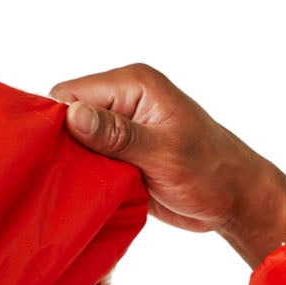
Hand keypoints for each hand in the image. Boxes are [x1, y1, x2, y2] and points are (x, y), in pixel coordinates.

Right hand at [49, 64, 285, 268]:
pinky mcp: (121, 157)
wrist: (234, 199)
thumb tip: (72, 115)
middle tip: (62, 181)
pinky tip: (83, 196)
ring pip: (74, 145)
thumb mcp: (164, 152)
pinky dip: (84, 180)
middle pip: (66, 119)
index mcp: (133, 85)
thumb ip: (117, 135)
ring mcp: (121, 131)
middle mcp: (123, 102)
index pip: (69, 95)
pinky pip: (88, 165)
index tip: (51, 158)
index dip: (54, 124)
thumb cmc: (210, 171)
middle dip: (60, 149)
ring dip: (72, 168)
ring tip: (73, 191)